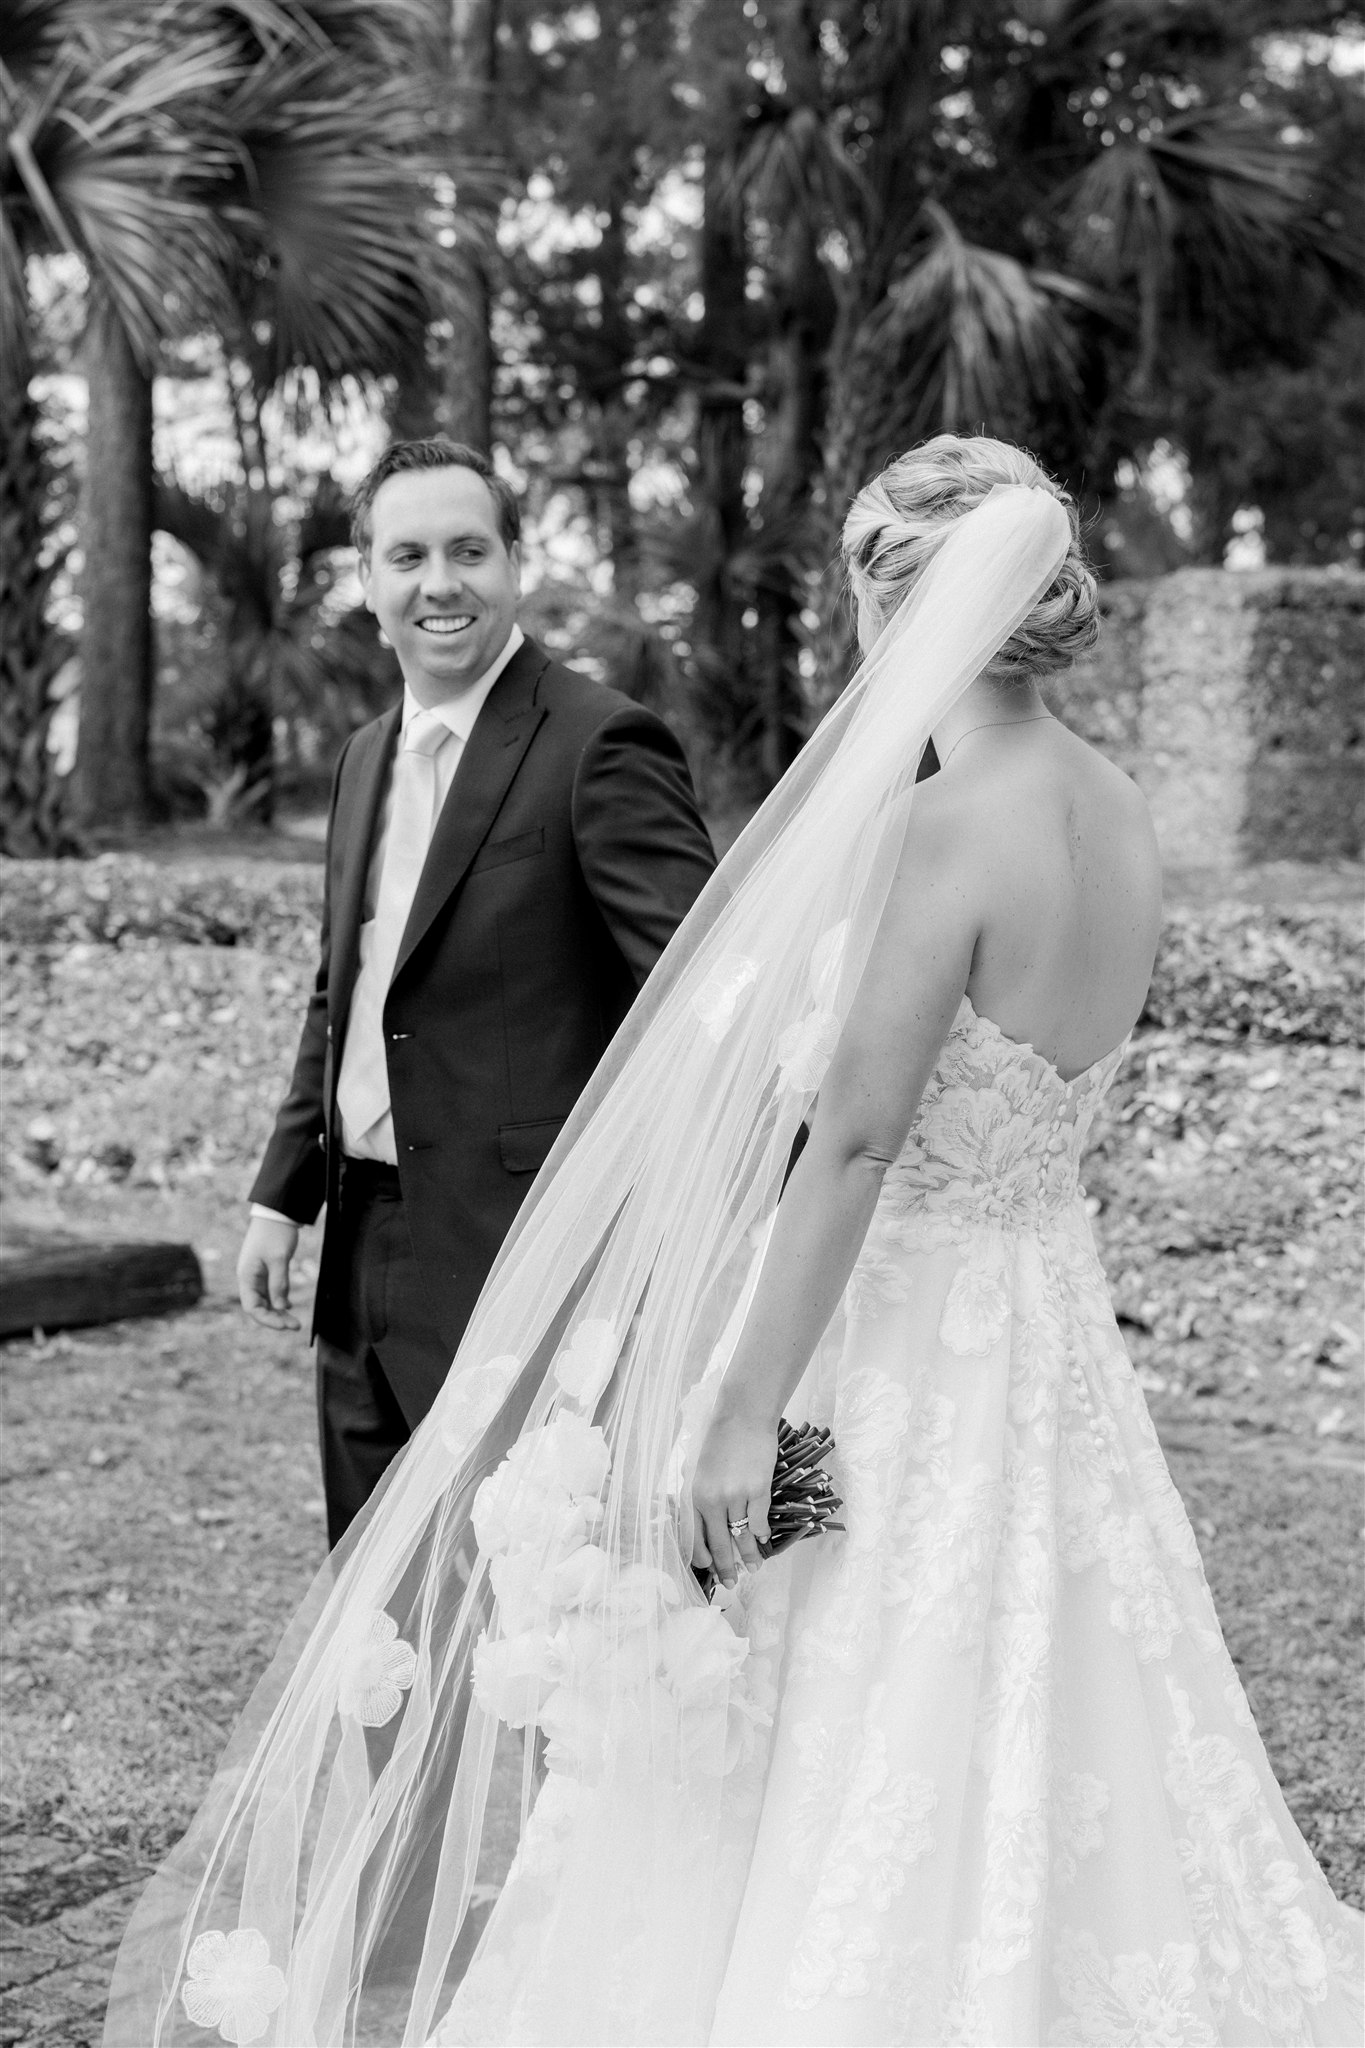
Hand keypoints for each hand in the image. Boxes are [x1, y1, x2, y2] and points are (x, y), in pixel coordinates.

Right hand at [236, 1215, 301, 1330]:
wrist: (277, 1212)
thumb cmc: (275, 1233)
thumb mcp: (278, 1258)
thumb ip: (279, 1283)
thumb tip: (280, 1307)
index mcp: (246, 1276)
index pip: (251, 1307)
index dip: (267, 1320)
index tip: (284, 1326)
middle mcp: (249, 1278)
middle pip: (259, 1307)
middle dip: (275, 1318)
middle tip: (296, 1326)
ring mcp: (257, 1275)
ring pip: (266, 1301)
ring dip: (278, 1312)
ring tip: (295, 1321)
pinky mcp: (267, 1271)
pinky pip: (270, 1292)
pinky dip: (279, 1300)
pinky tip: (289, 1306)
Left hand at [691, 1400, 776, 1589]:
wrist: (742, 1415)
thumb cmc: (718, 1439)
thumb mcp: (698, 1467)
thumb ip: (698, 1494)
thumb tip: (703, 1519)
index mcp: (694, 1496)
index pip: (696, 1538)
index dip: (704, 1558)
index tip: (710, 1570)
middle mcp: (713, 1501)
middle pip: (719, 1544)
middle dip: (726, 1567)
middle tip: (732, 1582)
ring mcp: (737, 1496)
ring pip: (743, 1536)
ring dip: (749, 1556)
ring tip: (753, 1568)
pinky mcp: (758, 1490)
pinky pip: (760, 1521)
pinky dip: (762, 1533)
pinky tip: (764, 1540)